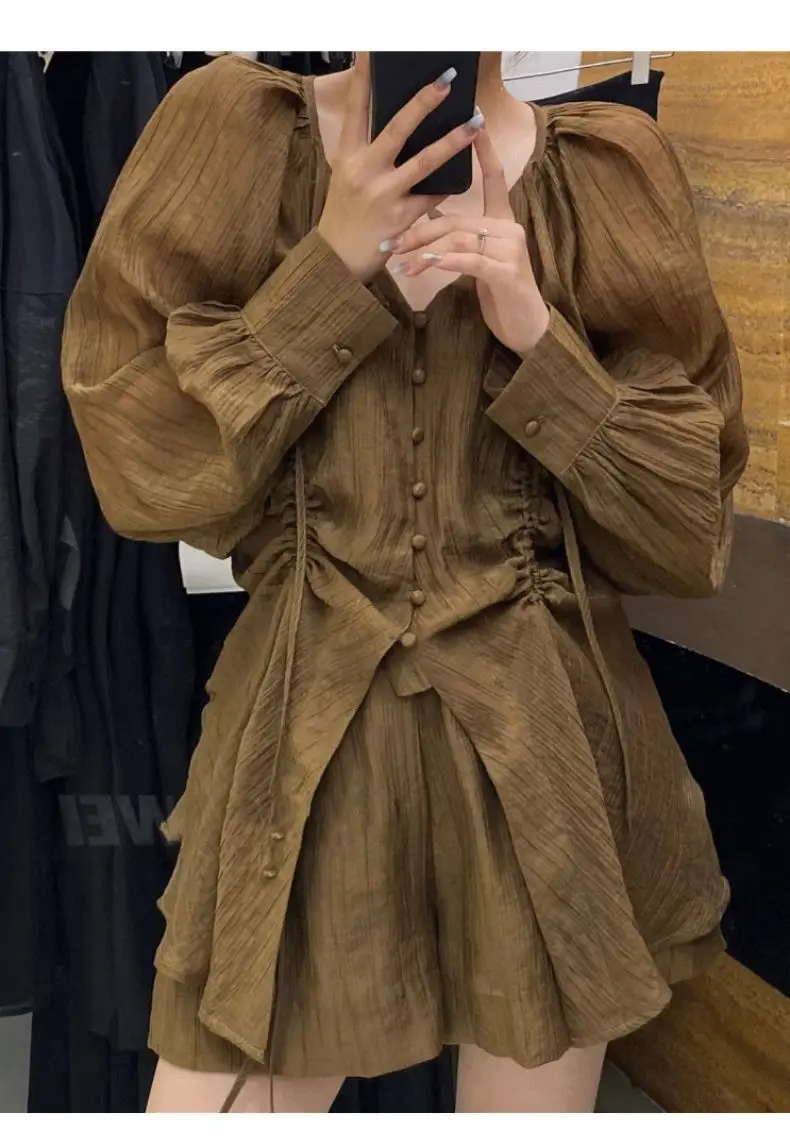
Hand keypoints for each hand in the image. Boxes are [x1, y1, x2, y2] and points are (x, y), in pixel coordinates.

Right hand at [317, 56, 484, 281]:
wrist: (336, 260)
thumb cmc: (346, 213)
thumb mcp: (347, 176)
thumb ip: (368, 151)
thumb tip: (402, 124)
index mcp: (348, 155)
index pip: (357, 108)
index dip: (363, 77)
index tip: (373, 49)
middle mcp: (364, 170)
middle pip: (397, 128)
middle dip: (423, 102)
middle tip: (447, 80)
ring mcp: (382, 195)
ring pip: (424, 162)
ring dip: (453, 141)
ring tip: (474, 122)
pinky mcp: (399, 219)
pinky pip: (432, 197)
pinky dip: (447, 184)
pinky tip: (466, 170)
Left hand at [389, 128, 549, 353]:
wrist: (524, 327)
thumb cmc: (499, 292)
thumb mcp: (478, 260)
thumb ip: (461, 237)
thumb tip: (430, 215)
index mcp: (503, 222)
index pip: (495, 180)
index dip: (485, 152)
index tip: (475, 125)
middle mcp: (510, 230)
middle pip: (456, 220)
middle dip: (419, 232)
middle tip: (391, 243)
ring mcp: (511, 251)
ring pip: (459, 240)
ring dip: (425, 252)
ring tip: (401, 263)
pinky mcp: (507, 273)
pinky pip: (470, 261)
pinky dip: (446, 262)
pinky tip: (427, 264)